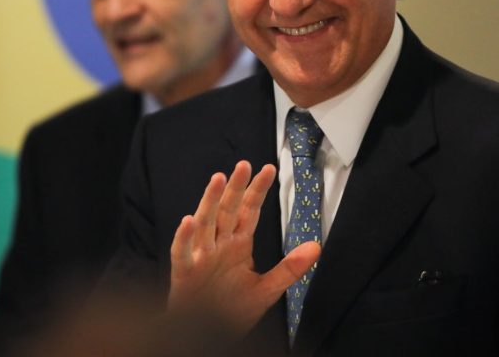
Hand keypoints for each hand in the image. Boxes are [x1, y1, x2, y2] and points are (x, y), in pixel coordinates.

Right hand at [168, 160, 320, 334]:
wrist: (209, 333)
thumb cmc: (231, 310)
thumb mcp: (267, 289)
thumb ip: (290, 268)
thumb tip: (316, 247)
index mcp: (238, 244)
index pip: (249, 211)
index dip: (258, 190)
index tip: (269, 169)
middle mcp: (219, 244)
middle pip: (227, 210)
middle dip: (235, 187)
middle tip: (244, 165)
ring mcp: (201, 256)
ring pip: (205, 223)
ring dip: (210, 201)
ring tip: (218, 179)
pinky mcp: (185, 272)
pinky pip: (182, 252)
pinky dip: (184, 237)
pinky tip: (188, 221)